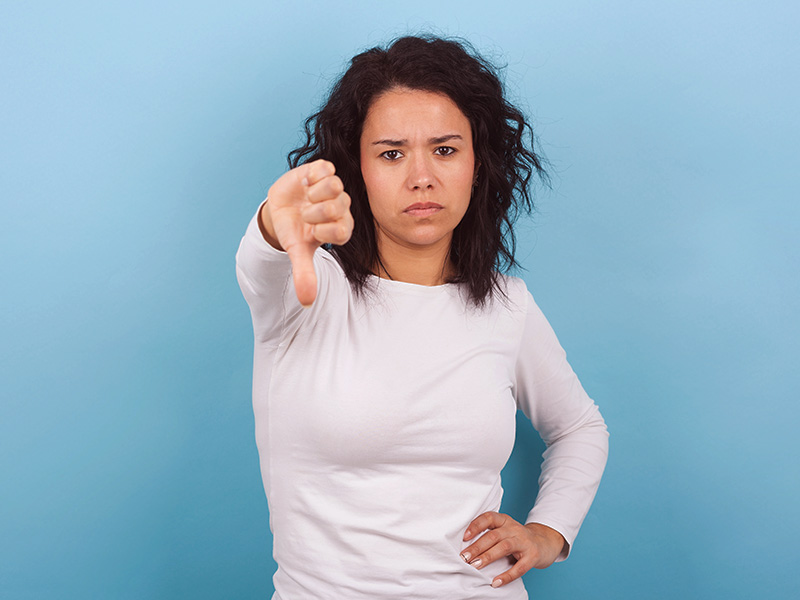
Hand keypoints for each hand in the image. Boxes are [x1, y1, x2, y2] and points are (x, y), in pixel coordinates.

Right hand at [263, 159, 352, 305]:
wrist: (281, 210)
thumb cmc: (294, 232)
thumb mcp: (298, 253)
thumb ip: (305, 275)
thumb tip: (307, 302)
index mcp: (342, 228)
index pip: (342, 230)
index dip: (322, 231)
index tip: (311, 232)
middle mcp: (342, 208)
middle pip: (337, 207)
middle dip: (314, 213)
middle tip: (305, 215)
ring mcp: (335, 188)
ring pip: (334, 185)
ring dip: (314, 194)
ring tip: (305, 198)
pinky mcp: (324, 170)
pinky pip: (326, 168)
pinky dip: (312, 175)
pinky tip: (305, 182)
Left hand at [460, 512, 566, 587]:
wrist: (545, 542)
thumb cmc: (518, 538)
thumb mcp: (505, 530)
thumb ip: (490, 534)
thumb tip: (466, 547)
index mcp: (505, 521)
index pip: (489, 517)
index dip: (476, 526)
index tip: (464, 537)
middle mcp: (515, 529)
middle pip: (493, 536)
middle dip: (477, 547)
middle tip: (464, 557)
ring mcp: (525, 542)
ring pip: (504, 547)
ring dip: (488, 557)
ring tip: (475, 566)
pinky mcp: (533, 556)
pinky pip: (519, 567)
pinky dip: (506, 575)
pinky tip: (495, 582)